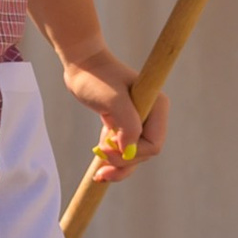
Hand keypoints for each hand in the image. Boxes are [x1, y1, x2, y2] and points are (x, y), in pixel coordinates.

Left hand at [60, 44, 164, 181]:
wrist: (81, 63)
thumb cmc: (96, 77)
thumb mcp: (112, 99)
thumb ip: (127, 124)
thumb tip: (129, 150)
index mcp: (157, 107)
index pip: (153, 145)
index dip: (132, 154)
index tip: (106, 149)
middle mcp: (152, 115)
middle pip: (143, 153)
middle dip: (123, 162)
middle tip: (99, 157)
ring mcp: (138, 120)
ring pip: (133, 155)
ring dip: (118, 166)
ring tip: (99, 174)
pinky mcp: (123, 123)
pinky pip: (123, 149)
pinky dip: (112, 159)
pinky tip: (99, 166)